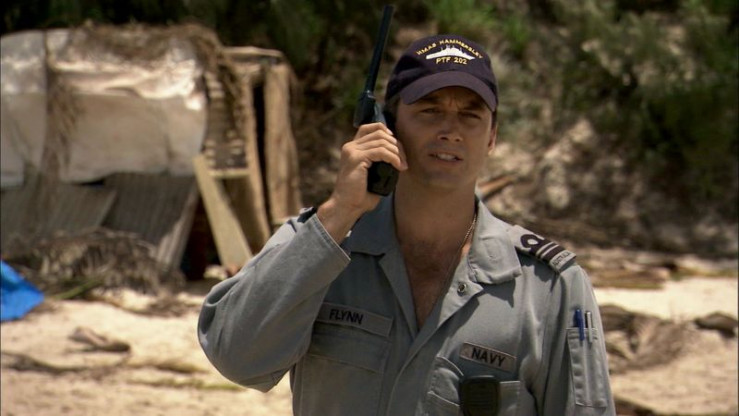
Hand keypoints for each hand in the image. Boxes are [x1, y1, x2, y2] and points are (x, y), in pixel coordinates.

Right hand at [318, 123, 405, 242]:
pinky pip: (381, 151)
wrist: (346, 207)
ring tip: (402, 165)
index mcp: (352, 148)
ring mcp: (352, 151)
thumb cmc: (360, 195)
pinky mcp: (356, 158)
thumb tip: (399, 155)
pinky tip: (398, 167)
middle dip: (396, 144)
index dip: (386, 132)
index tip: (396, 146)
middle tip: (403, 160)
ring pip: (382, 141)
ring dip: (397, 152)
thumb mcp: (372, 173)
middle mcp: (350, 146)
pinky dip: (393, 158)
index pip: (369, 127)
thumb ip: (380, 161)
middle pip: (379, 133)